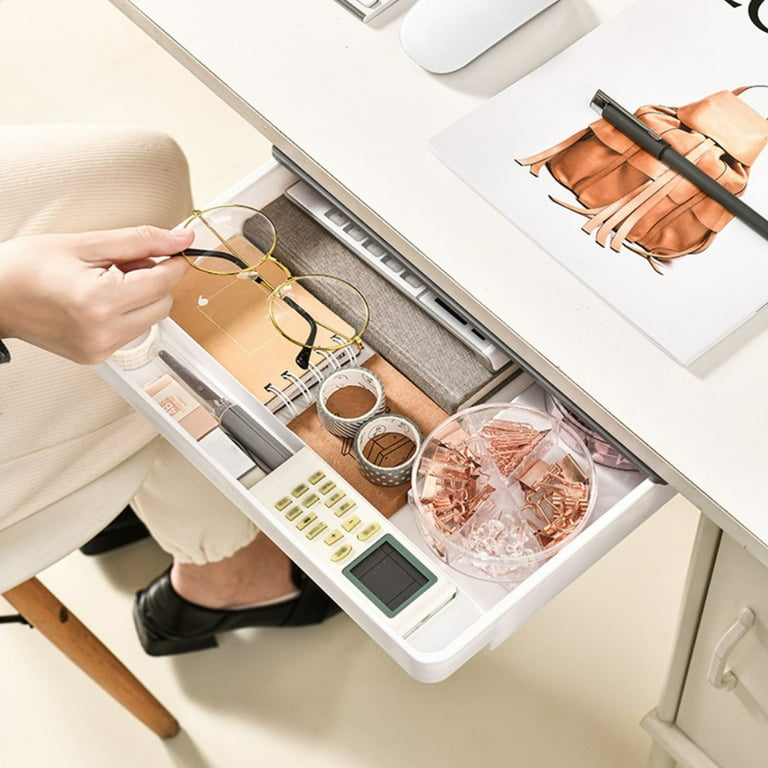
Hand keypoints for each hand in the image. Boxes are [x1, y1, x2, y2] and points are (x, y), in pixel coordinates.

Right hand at [0, 226, 193, 362]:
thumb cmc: (26, 266)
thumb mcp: (85, 243)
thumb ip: (139, 241)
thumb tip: (181, 239)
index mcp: (100, 302)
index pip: (163, 282)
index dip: (173, 262)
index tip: (174, 249)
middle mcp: (103, 332)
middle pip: (163, 304)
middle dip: (155, 280)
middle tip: (127, 262)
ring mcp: (100, 349)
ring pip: (150, 319)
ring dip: (141, 297)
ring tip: (106, 280)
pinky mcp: (96, 356)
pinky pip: (131, 331)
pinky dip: (126, 312)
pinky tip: (100, 298)